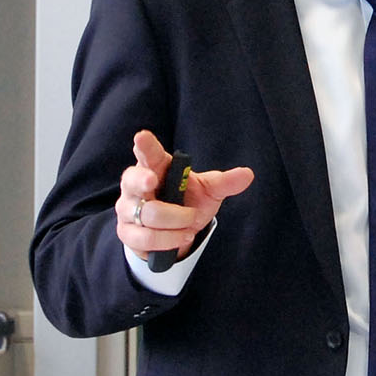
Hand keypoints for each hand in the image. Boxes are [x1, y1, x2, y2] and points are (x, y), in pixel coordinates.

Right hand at [115, 129, 253, 259]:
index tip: (142, 136)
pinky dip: (168, 239)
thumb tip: (248, 174)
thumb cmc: (188, 202)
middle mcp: (135, 186)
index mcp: (156, 167)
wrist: (178, 233)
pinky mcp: (127, 234)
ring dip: (175, 221)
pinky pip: (144, 238)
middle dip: (143, 180)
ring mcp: (127, 209)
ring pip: (147, 214)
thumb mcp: (208, 191)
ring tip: (190, 223)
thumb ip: (224, 183)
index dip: (144, 145)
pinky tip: (182, 236)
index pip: (147, 153)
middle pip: (133, 180)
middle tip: (154, 181)